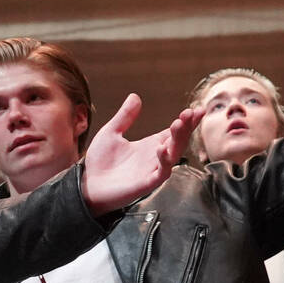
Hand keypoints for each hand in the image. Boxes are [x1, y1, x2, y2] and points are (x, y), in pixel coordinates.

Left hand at [80, 94, 202, 215]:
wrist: (87, 186)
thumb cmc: (100, 163)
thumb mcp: (111, 133)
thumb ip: (124, 116)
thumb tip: (135, 96)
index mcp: (149, 145)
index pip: (173, 132)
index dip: (186, 121)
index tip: (196, 109)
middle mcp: (155, 158)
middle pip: (177, 141)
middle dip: (186, 127)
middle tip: (190, 113)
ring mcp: (152, 171)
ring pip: (173, 155)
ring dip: (178, 140)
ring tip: (178, 124)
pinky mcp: (145, 184)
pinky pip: (161, 173)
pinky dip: (163, 161)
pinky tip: (161, 148)